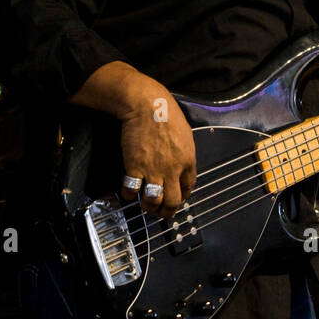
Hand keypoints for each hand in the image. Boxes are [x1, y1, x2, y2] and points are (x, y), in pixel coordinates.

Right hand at [115, 73, 196, 220]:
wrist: (148, 106)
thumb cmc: (166, 113)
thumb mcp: (184, 134)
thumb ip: (183, 153)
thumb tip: (179, 165)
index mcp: (188, 160)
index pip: (189, 187)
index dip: (182, 197)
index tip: (177, 199)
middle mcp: (173, 169)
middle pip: (173, 201)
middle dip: (167, 211)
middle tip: (161, 212)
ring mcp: (153, 170)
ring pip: (153, 201)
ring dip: (149, 206)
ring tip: (145, 204)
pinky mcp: (135, 167)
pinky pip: (132, 190)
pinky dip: (129, 195)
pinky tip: (129, 192)